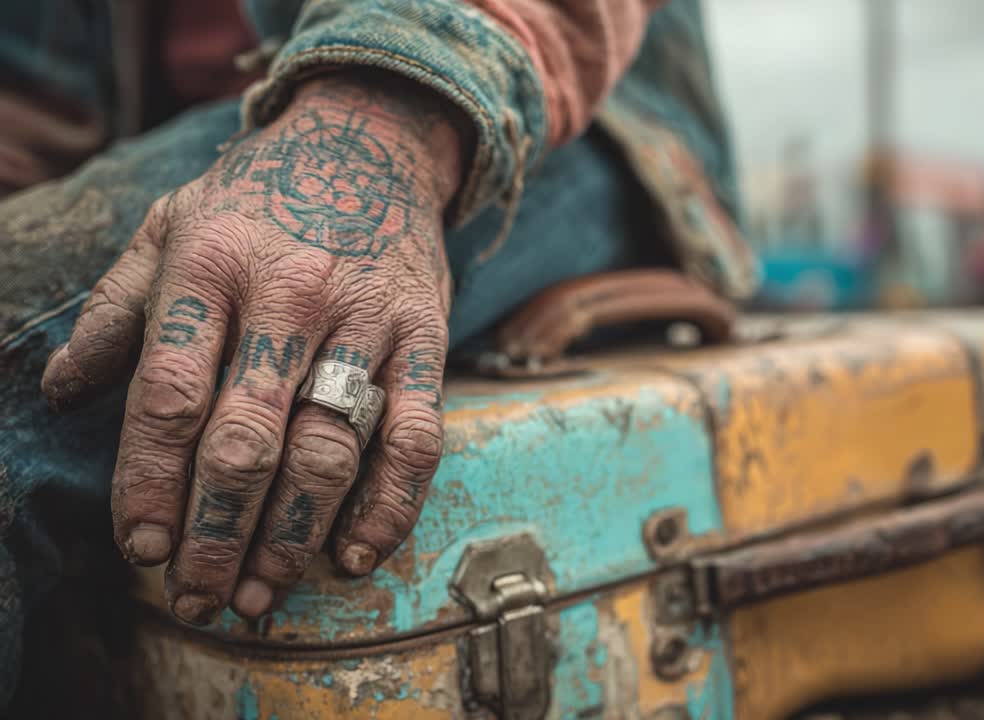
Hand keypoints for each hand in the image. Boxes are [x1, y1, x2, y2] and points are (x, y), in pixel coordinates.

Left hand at [41, 72, 467, 623]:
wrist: (373, 140)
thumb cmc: (259, 197)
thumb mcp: (169, 226)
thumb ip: (114, 310)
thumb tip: (59, 395)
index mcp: (211, 266)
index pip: (169, 397)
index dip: (150, 485)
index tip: (142, 552)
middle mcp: (290, 294)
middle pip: (247, 439)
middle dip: (216, 533)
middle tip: (198, 596)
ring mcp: (366, 318)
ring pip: (329, 449)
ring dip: (291, 538)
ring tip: (261, 594)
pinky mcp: (427, 336)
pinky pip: (416, 436)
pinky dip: (390, 505)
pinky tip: (355, 554)